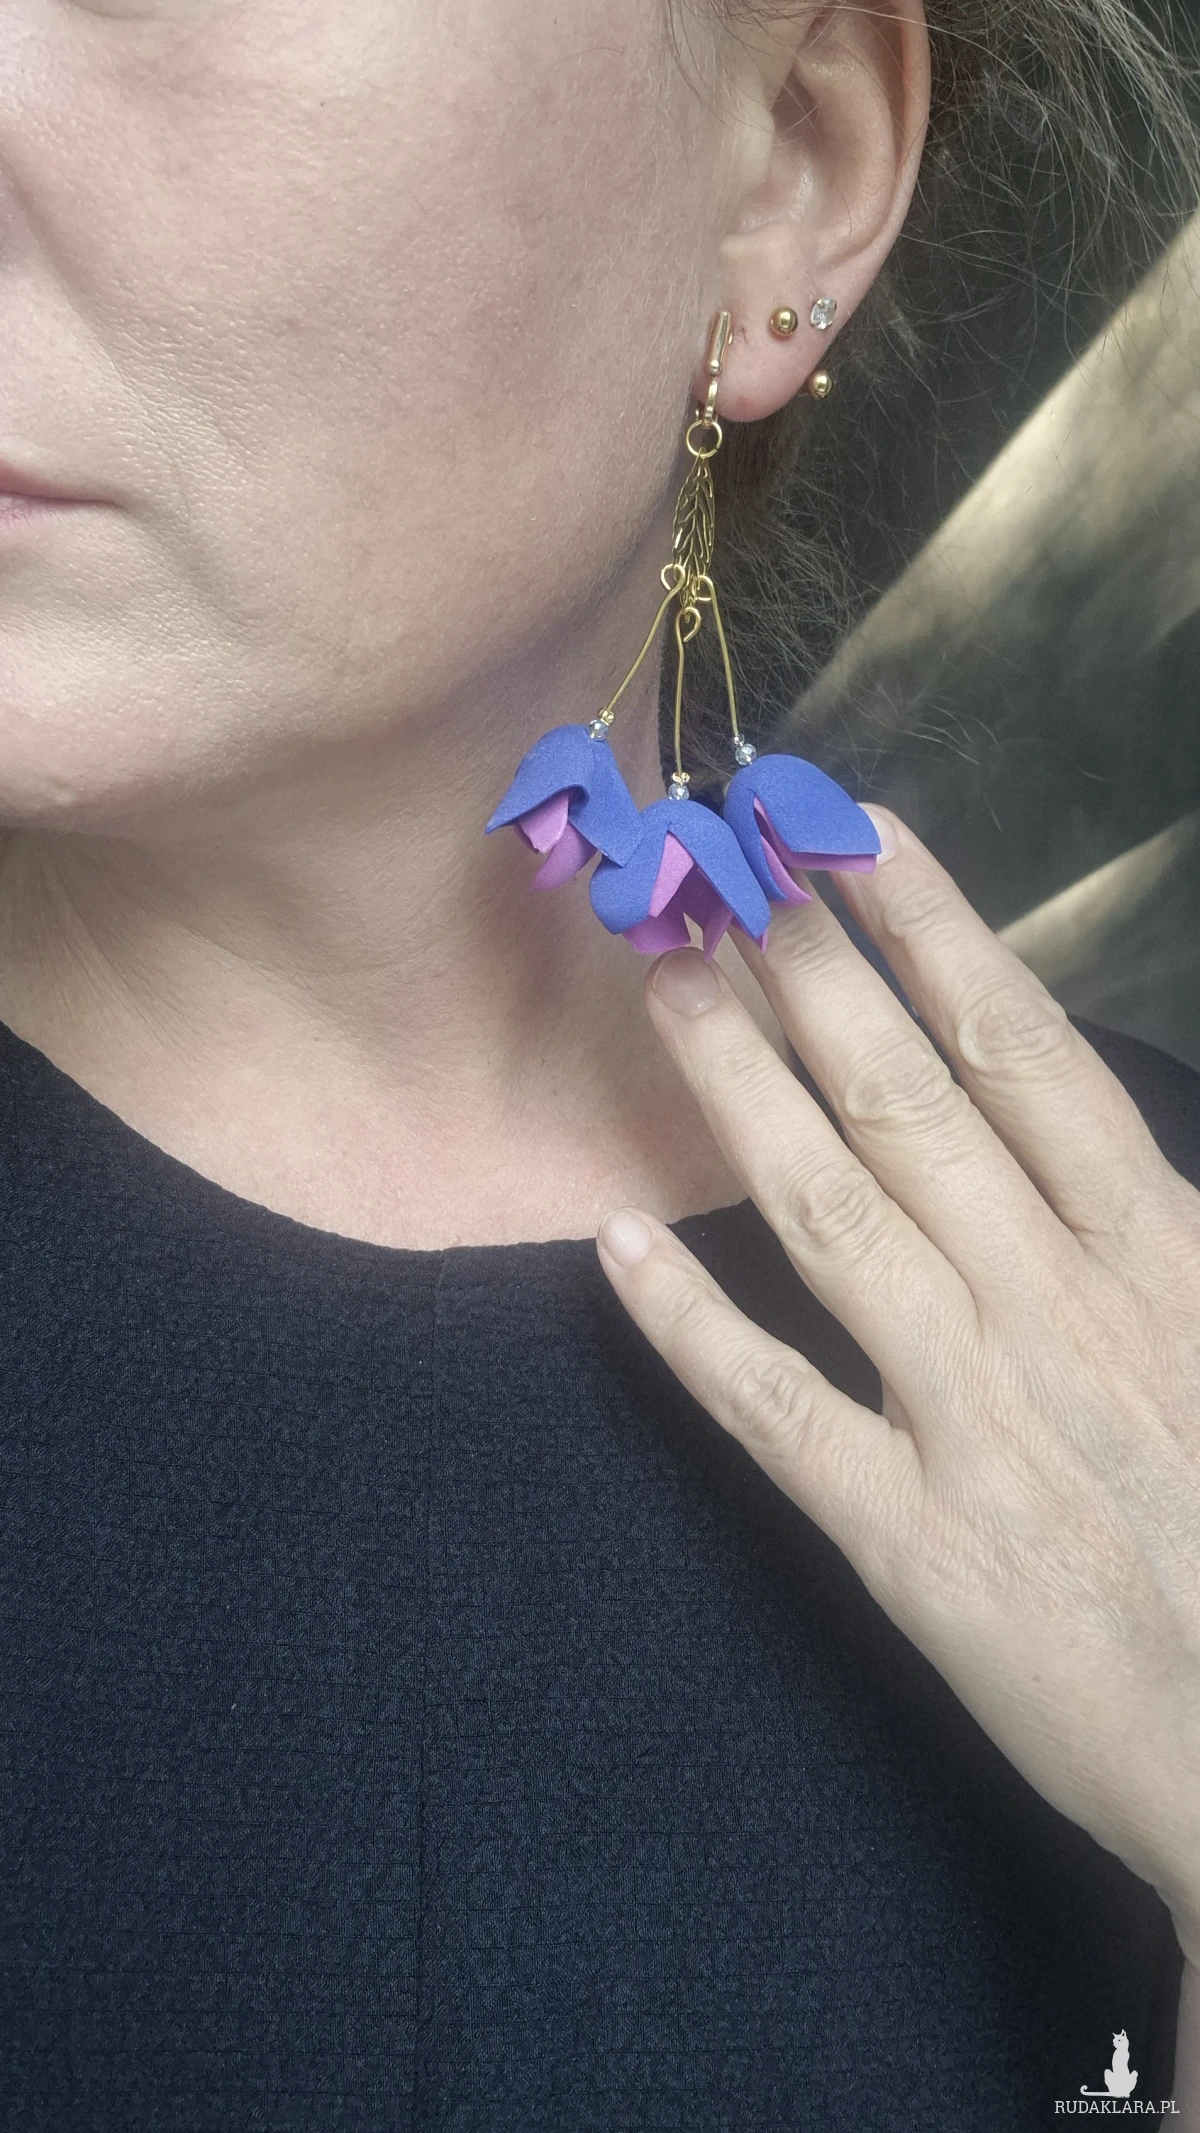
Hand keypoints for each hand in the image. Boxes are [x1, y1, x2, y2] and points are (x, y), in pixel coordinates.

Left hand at [596, 805, 1199, 1966]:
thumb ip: (1166, 1220)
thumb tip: (1079, 1103)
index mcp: (1158, 1253)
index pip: (1024, 1052)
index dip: (934, 932)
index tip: (854, 835)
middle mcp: (1057, 1309)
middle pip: (908, 1104)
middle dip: (809, 972)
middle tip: (720, 869)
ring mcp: (973, 1419)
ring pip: (832, 1217)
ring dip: (739, 1092)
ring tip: (664, 986)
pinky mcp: (908, 1537)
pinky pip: (778, 1410)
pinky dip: (692, 1328)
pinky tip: (617, 1246)